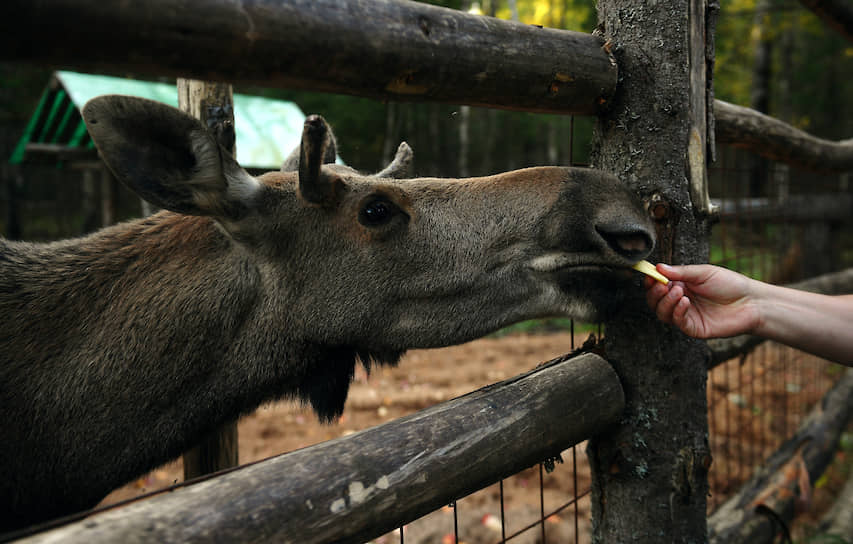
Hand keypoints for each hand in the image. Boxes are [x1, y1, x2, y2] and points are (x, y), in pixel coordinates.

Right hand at [644, 264, 760, 338]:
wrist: (751, 302)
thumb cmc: (730, 284)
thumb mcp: (704, 272)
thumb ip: (681, 272)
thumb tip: (658, 267)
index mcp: (681, 286)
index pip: (658, 286)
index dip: (651, 281)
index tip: (650, 275)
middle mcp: (680, 301)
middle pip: (655, 301)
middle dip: (655, 293)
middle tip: (662, 285)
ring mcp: (686, 316)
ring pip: (662, 313)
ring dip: (666, 302)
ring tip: (678, 292)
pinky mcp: (693, 328)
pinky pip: (677, 322)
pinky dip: (677, 312)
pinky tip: (685, 302)